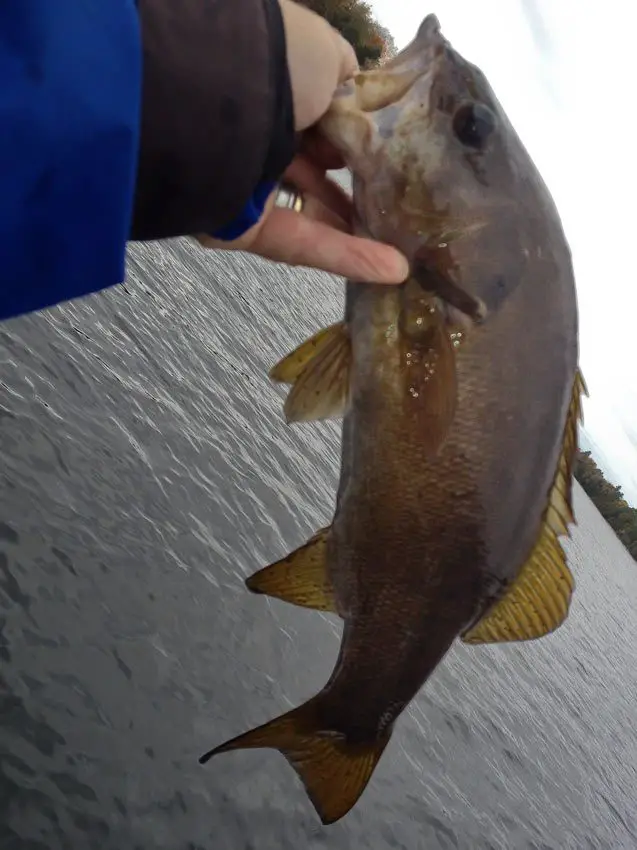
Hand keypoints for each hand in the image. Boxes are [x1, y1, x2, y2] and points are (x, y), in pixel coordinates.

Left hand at [196, 0, 407, 284]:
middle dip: (353, 187)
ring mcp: (242, 187)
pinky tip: (392, 268)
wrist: (215, 105)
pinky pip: (299, 244)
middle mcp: (249, 135)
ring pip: (308, 213)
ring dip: (356, 230)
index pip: (312, 117)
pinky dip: (345, 256)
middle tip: (396, 200)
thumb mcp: (322, 52)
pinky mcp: (241, 230)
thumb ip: (344, 78)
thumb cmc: (271, 64)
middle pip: (309, 169)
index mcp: (265, 87)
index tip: (383, 151)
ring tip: (404, 243)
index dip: (348, 135)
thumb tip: (356, 108)